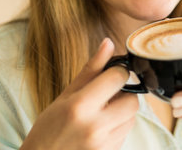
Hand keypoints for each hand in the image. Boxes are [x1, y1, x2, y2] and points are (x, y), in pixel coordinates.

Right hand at [21, 38, 138, 149]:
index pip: (118, 77)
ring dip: (121, 113)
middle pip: (133, 100)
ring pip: (132, 118)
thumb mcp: (65, 96)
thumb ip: (91, 69)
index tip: (110, 75)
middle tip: (106, 97)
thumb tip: (109, 42)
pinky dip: (117, 128)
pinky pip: (125, 134)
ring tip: (100, 115)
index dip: (117, 72)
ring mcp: (104, 144)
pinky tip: (99, 130)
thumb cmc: (48, 129)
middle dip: (123, 94)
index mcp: (81, 106)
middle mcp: (95, 126)